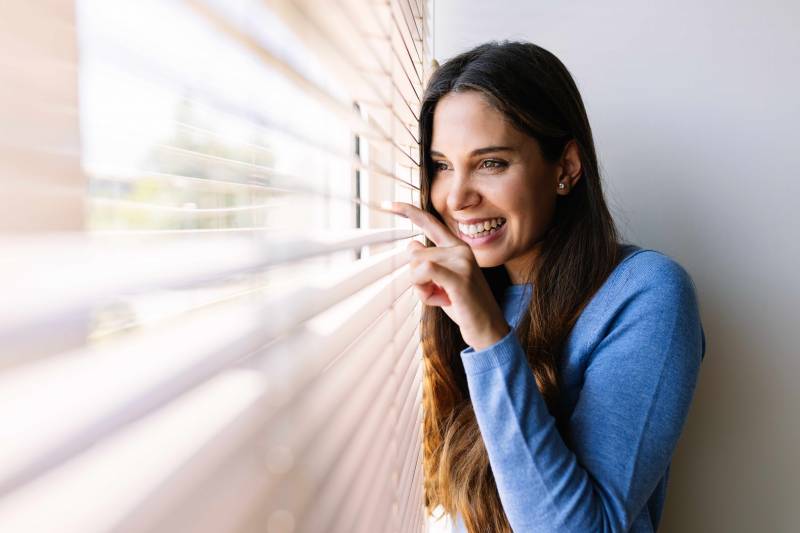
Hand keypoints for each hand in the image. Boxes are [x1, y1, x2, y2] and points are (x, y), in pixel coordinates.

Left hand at [386, 201, 510, 350]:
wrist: (487, 330)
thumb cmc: (463, 306)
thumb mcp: (441, 281)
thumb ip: (429, 261)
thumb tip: (412, 244)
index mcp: (457, 247)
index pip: (430, 222)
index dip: (408, 211)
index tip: (388, 204)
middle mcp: (460, 249)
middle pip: (414, 254)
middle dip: (417, 279)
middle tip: (438, 294)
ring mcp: (462, 261)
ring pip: (417, 265)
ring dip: (421, 289)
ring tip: (443, 298)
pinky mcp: (459, 277)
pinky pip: (425, 270)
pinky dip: (423, 287)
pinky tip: (439, 298)